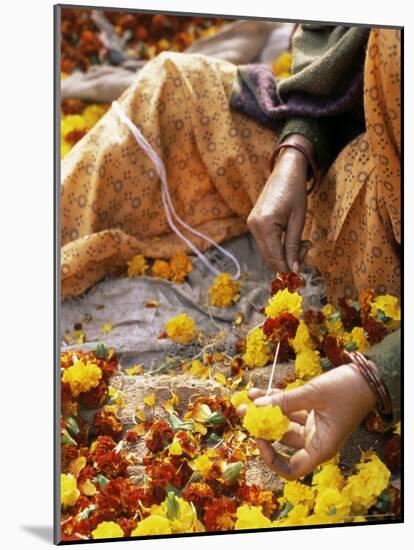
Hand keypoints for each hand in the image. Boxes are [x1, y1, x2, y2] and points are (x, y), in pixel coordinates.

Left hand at [237, 364, 377, 479]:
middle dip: (261, 425)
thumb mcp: (314, 394)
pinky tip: (259, 391)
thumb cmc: (347, 389)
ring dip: (265, 410)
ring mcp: (312, 425)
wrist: (368, 375)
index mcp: (321, 448)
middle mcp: (315, 440)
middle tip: (244, 411)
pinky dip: (275, 401)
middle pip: (282, 441)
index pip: (292, 469)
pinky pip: (288, 409)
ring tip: (247, 397)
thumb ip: (285, 402)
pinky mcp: (311, 410)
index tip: (259, 439)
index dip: (272, 459)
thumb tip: (257, 406)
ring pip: (282, 422)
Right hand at [247, 134, 312, 272]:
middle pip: (269, 258)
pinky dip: (278, 246)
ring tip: (302, 242)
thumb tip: (294, 270)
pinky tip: (291, 238)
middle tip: (307, 249)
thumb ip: (294, 246)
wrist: (285, 170)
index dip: (288, 268)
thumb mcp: (299, 221)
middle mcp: (254, 226)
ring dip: (284, 254)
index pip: (275, 258)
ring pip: (267, 253)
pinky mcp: (253, 223)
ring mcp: (251, 225)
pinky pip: (265, 243)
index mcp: (265, 225)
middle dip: (288, 261)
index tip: (302, 273)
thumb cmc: (295, 192)